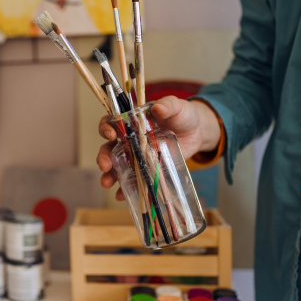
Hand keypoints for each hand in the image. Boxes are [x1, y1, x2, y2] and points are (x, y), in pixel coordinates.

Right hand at [96, 96, 220, 200]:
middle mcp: (129, 139)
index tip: (111, 135)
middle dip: (103, 157)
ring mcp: (137, 155)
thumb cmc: (183, 115)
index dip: (106, 128)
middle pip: (109, 147)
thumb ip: (168, 105)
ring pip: (117, 166)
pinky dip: (125, 188)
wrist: (197, 132)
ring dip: (109, 175)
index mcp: (132, 121)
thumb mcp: (177, 106)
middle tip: (104, 166)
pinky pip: (133, 179)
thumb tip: (157, 108)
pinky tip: (122, 195)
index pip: (112, 122)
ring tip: (107, 183)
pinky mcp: (146, 168)